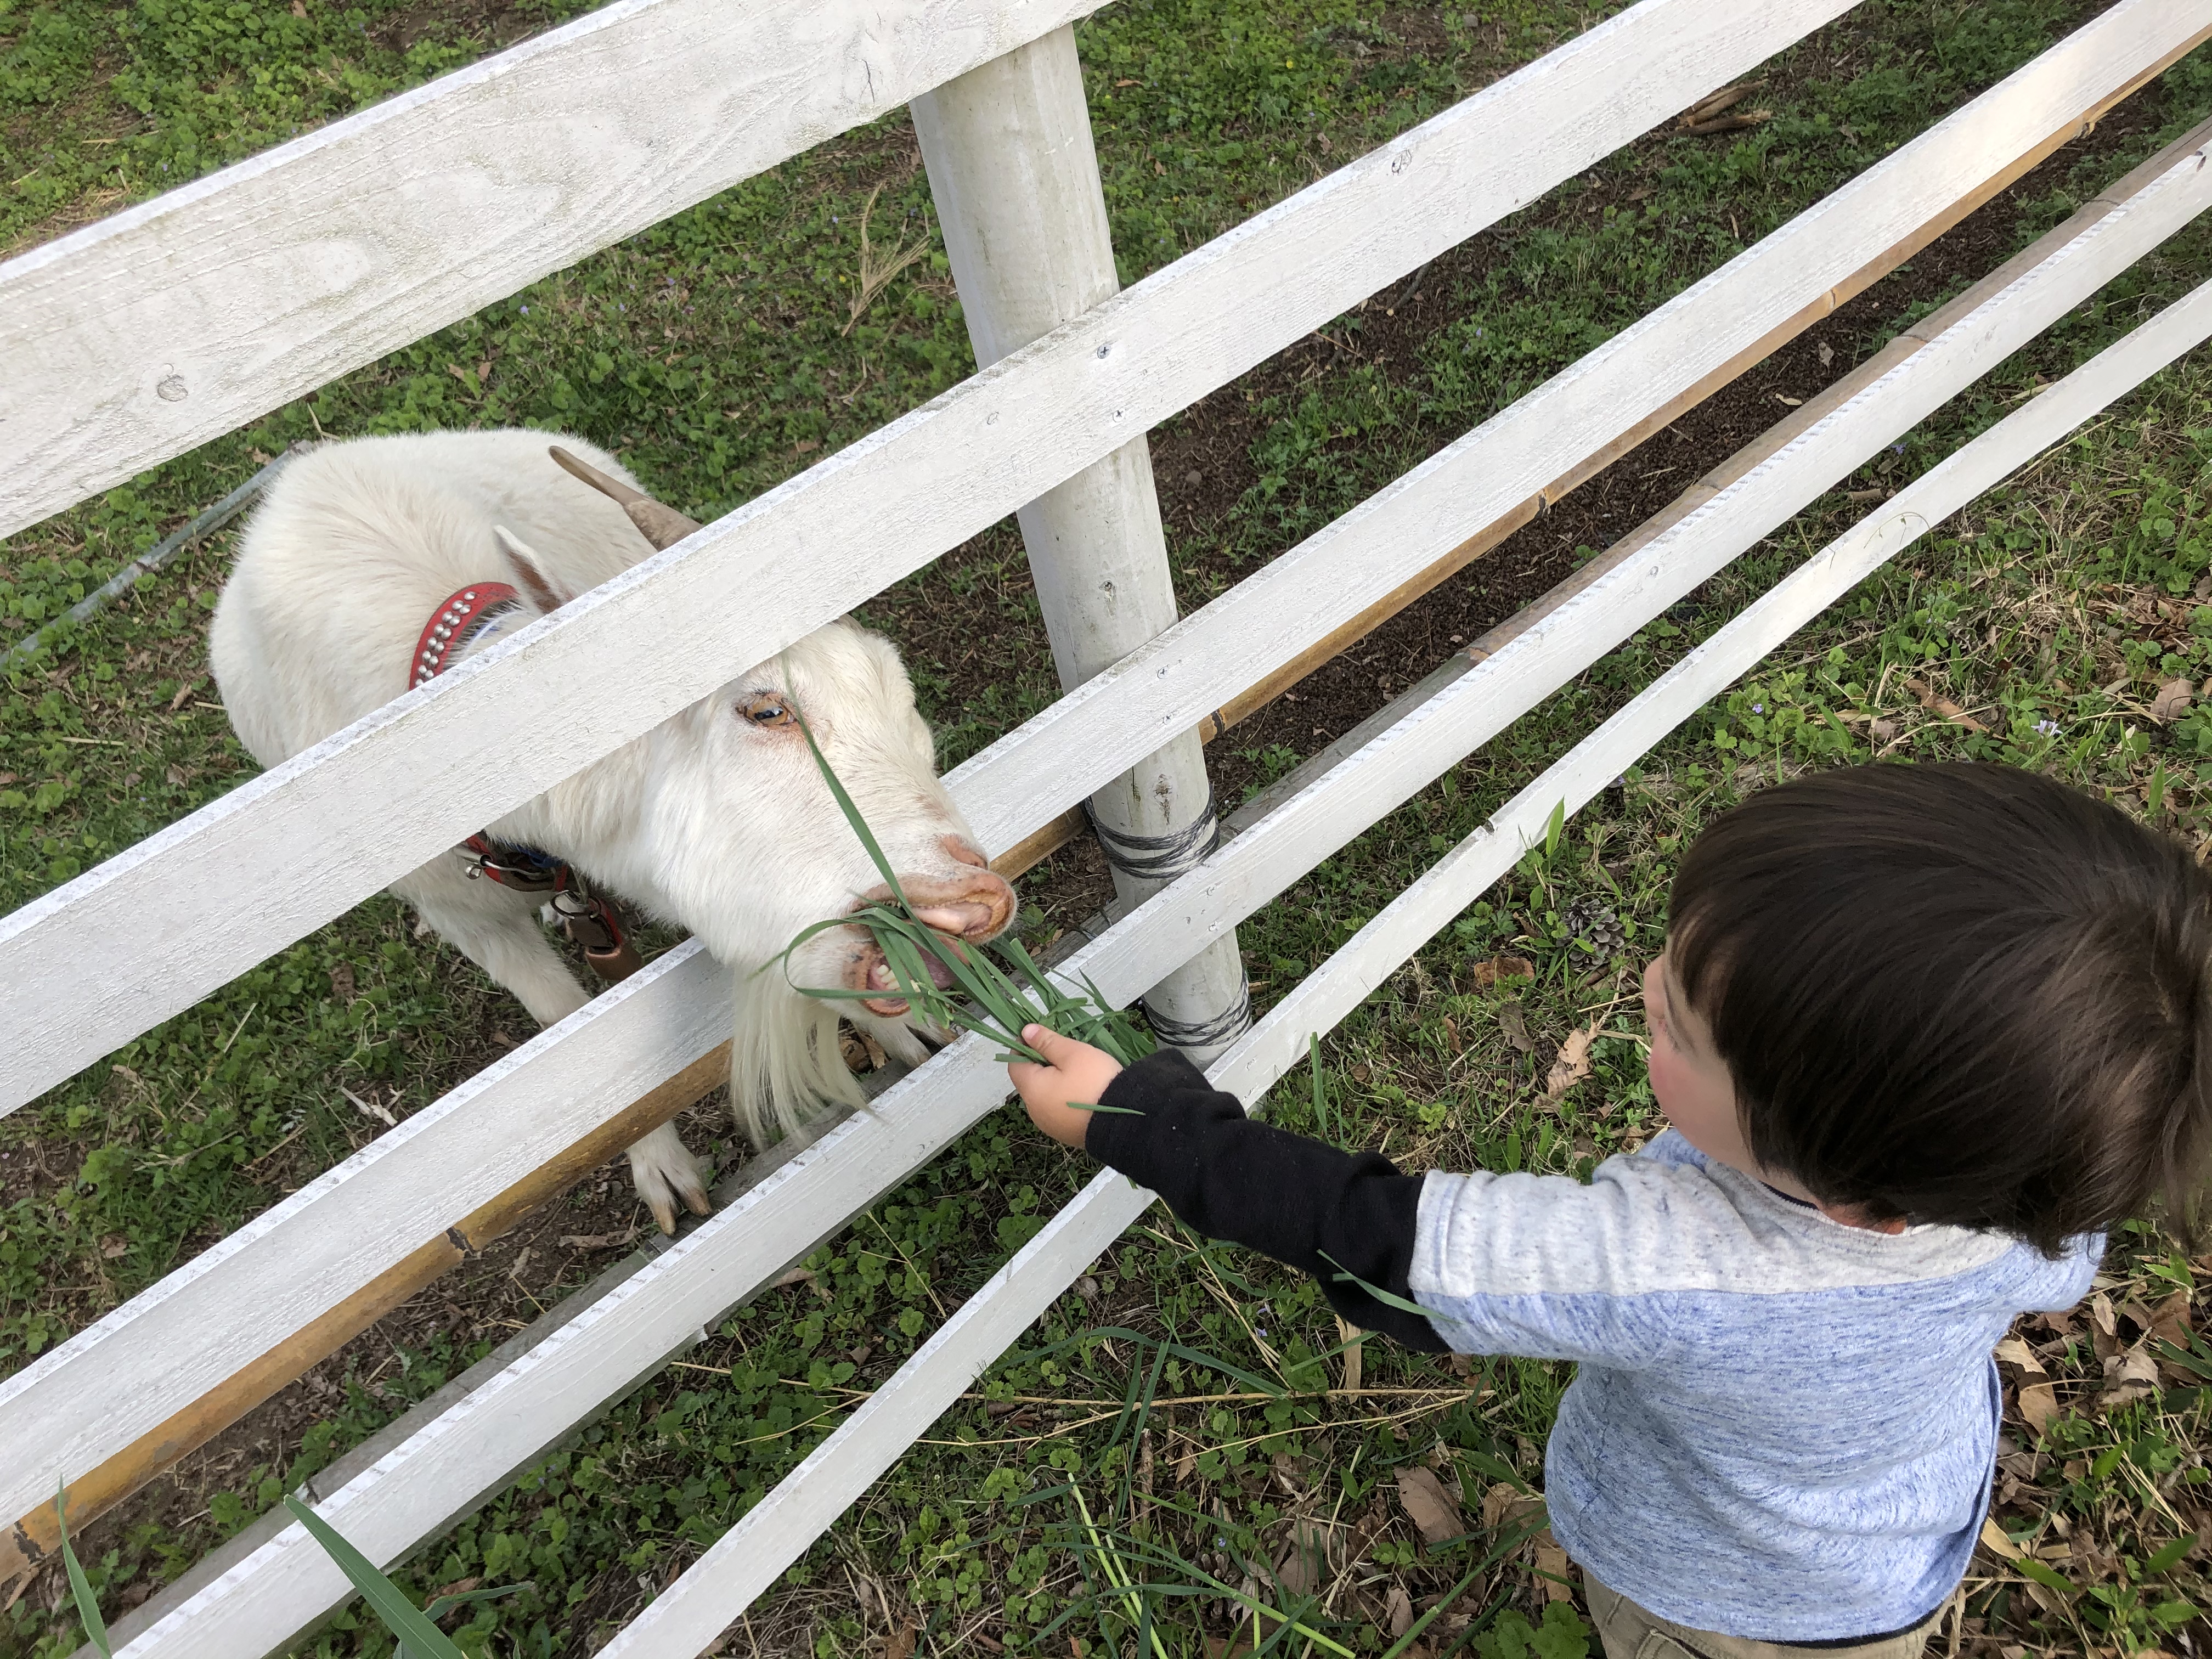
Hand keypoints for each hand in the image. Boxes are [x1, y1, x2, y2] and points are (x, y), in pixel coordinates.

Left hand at [1007, 1025, 1122, 1148]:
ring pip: (1045, 1096)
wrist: (1123, 1122)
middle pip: (1030, 1080)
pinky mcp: (1066, 1133)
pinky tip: (1083, 1091)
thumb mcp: (1072, 1053)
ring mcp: (1050, 1125)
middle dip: (1042, 1063)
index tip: (1039, 1035)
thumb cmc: (1094, 1082)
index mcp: (1032, 1089)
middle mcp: (1035, 1110)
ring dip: (1055, 1081)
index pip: (1014, 1063)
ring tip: (1078, 1071)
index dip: (1023, 1046)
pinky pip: (1059, 1110)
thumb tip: (1026, 1032)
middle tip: (1065, 1051)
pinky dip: (1065, 1097)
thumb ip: (1047, 1042)